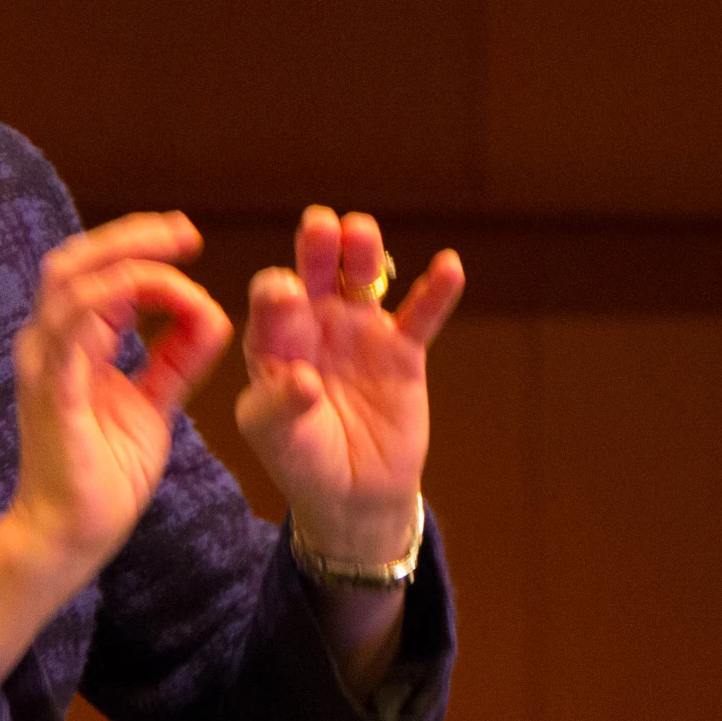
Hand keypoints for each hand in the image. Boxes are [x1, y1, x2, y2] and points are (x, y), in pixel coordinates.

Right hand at [8, 212, 232, 580]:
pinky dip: (112, 301)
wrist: (71, 536)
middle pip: (73, 260)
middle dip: (132, 236)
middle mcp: (46, 344)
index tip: (188, 241)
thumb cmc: (104, 475)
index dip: (137, 245)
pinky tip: (155, 295)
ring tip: (179, 256)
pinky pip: (74, 331)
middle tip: (185, 231)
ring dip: (130, 263)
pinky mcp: (52, 394)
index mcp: (67, 343)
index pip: (92, 271)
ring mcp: (43, 366)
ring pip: (72, 283)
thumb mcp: (154, 404)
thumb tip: (210, 316)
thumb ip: (176, 359)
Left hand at [235, 207, 464, 561]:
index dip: (277, 294)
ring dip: (363, 252)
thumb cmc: (302, 460)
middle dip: (317, 247)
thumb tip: (302, 379)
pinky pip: (421, 316)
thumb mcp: (274, 438)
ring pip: (363, 281)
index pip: (271, 304)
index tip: (287, 294)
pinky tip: (449, 265)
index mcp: (274, 340)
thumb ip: (277, 407)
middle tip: (320, 226)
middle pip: (316, 273)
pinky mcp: (403, 352)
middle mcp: (315, 324)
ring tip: (361, 231)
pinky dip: (436, 291)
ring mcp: (361, 332)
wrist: (353, 494)